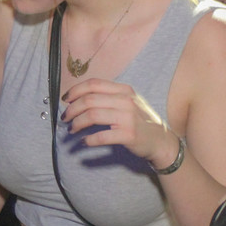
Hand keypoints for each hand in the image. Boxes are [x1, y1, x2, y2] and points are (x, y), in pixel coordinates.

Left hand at [61, 78, 178, 165]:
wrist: (160, 140)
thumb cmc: (140, 121)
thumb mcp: (128, 102)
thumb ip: (108, 98)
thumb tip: (78, 100)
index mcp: (123, 90)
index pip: (93, 84)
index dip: (75, 90)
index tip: (65, 99)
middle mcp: (126, 101)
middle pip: (89, 100)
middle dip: (72, 109)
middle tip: (65, 118)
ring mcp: (128, 118)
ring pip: (92, 116)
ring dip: (77, 123)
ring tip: (72, 129)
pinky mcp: (128, 135)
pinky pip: (101, 136)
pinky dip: (89, 139)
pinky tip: (84, 141)